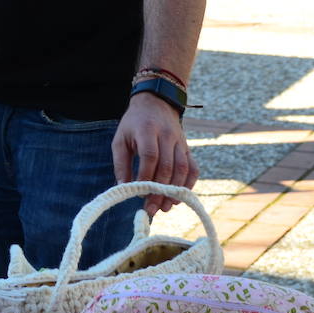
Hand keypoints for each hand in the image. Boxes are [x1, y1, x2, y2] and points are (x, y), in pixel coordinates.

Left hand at [112, 93, 198, 215]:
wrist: (156, 103)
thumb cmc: (133, 124)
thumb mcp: (120, 139)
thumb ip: (121, 163)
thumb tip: (123, 187)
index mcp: (147, 130)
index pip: (150, 156)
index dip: (146, 176)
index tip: (139, 194)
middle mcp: (166, 135)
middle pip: (167, 166)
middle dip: (160, 190)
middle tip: (152, 209)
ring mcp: (180, 142)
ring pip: (182, 168)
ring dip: (175, 190)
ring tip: (166, 207)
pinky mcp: (187, 148)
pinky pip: (193, 168)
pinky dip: (189, 184)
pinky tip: (180, 197)